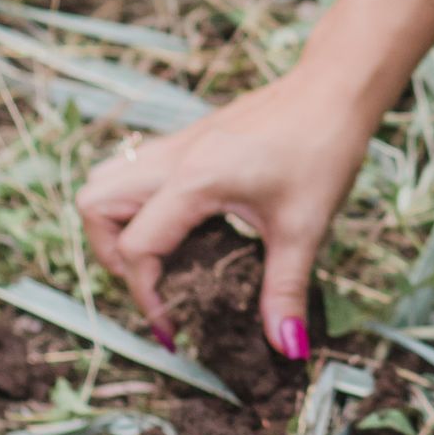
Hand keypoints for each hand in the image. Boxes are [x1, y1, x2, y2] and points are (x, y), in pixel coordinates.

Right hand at [76, 70, 370, 358]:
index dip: (147, 296)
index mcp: (194, 180)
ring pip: (106, 181)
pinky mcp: (188, 139)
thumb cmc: (324, 147)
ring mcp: (177, 143)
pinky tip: (186, 225)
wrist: (337, 86)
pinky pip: (135, 171)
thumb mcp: (305, 227)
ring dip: (118, 224)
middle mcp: (173, 158)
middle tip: (158, 282)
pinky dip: (141, 204)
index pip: (135, 247)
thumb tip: (285, 348)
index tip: (175, 326)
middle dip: (113, 256)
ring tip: (163, 255)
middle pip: (95, 206)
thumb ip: (285, 290)